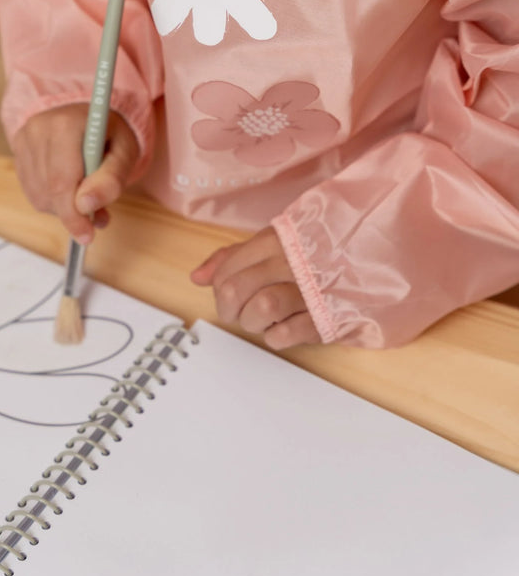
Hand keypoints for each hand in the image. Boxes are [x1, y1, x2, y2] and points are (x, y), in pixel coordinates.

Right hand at [13, 104, 139, 243]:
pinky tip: (69, 187)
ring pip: (39, 195)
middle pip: (49, 191)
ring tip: (86, 196)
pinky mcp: (18, 150)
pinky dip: (52, 198)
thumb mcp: (125, 151)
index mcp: (66, 124)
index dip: (73, 215)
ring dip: (63, 207)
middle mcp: (38, 130)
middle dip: (72, 213)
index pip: (62, 182)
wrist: (87, 111)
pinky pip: (32, 190)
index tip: (87, 235)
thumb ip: (111, 179)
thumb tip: (86, 207)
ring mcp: (24, 140)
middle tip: (94, 220)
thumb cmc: (109, 131)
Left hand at [190, 227, 319, 349]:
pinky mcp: (328, 315)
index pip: (227, 268)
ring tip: (263, 321)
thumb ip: (235, 257)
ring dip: (253, 322)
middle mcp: (291, 260)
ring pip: (261, 309)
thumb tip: (197, 277)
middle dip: (230, 309)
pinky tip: (283, 329)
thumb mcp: (278, 243)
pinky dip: (277, 336)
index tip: (229, 294)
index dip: (219, 287)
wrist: (377, 256)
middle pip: (236, 289)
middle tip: (239, 313)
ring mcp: (311, 288)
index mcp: (276, 239)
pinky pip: (287, 334)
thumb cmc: (320, 252)